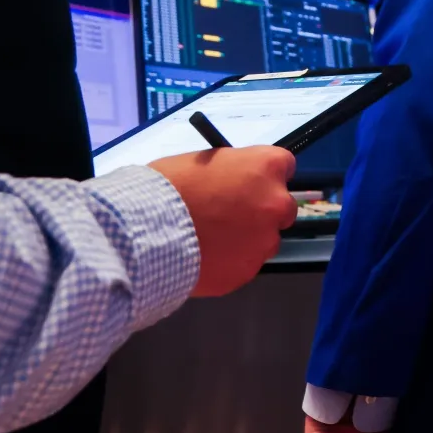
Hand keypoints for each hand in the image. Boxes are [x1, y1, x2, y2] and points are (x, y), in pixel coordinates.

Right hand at [149, 145, 298, 296]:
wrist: (147, 231)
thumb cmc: (170, 187)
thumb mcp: (205, 162)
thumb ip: (232, 173)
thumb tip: (236, 183)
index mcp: (266, 166)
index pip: (285, 166)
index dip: (265, 175)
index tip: (251, 182)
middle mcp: (275, 202)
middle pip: (282, 206)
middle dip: (262, 209)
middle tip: (233, 214)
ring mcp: (265, 239)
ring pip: (265, 239)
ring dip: (248, 238)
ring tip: (214, 239)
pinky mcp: (249, 270)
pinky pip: (246, 263)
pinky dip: (232, 261)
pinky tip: (207, 256)